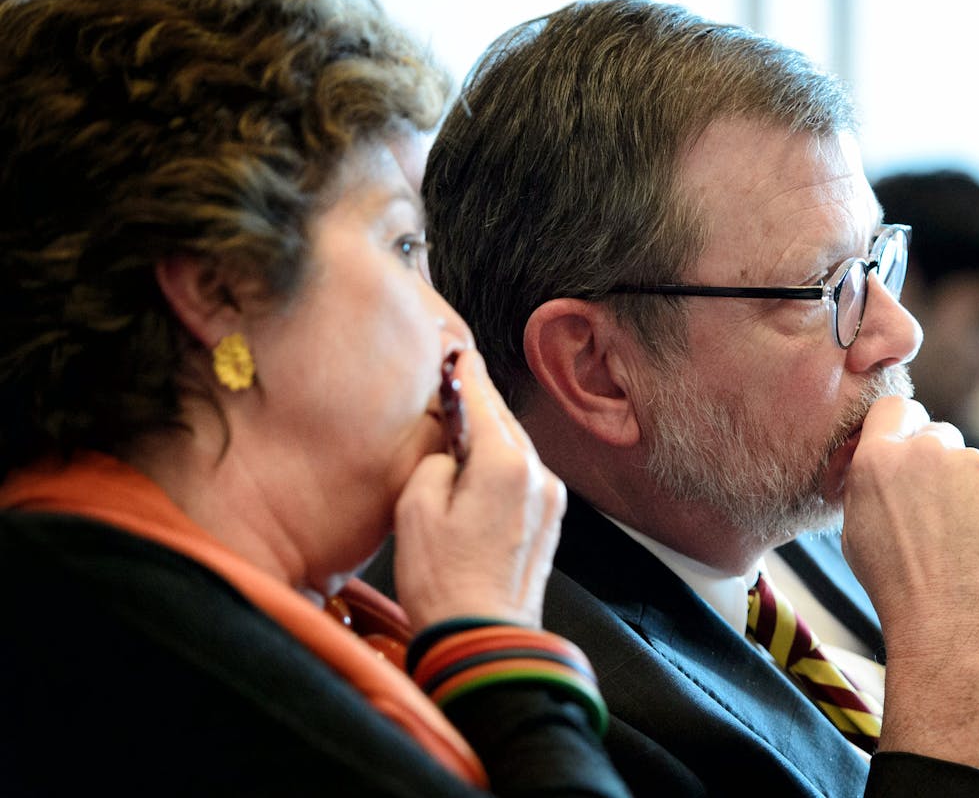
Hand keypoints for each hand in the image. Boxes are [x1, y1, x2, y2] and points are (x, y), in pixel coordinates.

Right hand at [392, 349, 565, 629]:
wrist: (483, 639)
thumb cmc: (444, 583)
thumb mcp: (415, 510)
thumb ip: (434, 463)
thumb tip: (449, 455)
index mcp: (505, 465)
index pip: (483, 402)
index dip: (467, 375)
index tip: (460, 353)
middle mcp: (537, 476)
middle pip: (504, 423)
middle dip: (480, 405)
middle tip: (455, 382)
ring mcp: (549, 501)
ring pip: (516, 451)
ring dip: (490, 439)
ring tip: (460, 431)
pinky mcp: (549, 524)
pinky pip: (523, 479)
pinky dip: (501, 468)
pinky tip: (478, 473)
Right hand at [840, 395, 978, 775]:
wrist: (951, 633)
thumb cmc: (898, 591)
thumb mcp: (857, 529)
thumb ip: (872, 481)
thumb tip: (887, 456)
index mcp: (877, 459)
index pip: (895, 409)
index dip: (906, 429)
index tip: (912, 451)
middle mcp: (927, 451)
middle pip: (940, 437)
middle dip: (942, 469)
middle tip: (943, 521)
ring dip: (977, 495)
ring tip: (971, 549)